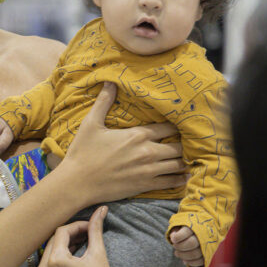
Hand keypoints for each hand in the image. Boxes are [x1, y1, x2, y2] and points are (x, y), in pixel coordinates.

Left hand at [34, 206, 137, 266]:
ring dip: (61, 250)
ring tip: (78, 249)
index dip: (76, 227)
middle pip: (53, 243)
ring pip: (48, 256)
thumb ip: (95, 230)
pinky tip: (69, 265)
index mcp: (57, 261)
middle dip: (69, 237)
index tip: (88, 228)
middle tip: (85, 236)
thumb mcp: (98, 255)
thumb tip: (102, 209)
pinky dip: (54, 265)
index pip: (62, 232)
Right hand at [58, 82, 186, 204]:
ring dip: (184, 160)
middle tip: (187, 142)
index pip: (168, 127)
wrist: (78, 182)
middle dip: (184, 143)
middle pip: (178, 146)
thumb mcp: (91, 123)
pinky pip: (172, 182)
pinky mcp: (146, 185)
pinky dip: (180, 179)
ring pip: (178, 164)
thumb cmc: (83, 152)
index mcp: (137, 135)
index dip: (177, 125)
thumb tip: (109, 81)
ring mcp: (148, 170)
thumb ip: (104, 102)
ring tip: (188, 157)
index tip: (180, 124)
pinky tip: (184, 176)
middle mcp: (147, 152)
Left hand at [169, 226, 203, 266]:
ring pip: (196, 254)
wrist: (204, 228)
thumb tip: (173, 237)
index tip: (173, 240)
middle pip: (191, 243)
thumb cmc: (189, 226)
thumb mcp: (181, 223)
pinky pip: (201, 261)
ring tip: (177, 253)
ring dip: (184, 256)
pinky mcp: (209, 254)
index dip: (178, 237)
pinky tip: (185, 261)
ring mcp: (207, 245)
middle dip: (180, 247)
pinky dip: (192, 263)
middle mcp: (203, 235)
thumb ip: (176, 229)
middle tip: (174, 246)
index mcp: (195, 225)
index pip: (186, 231)